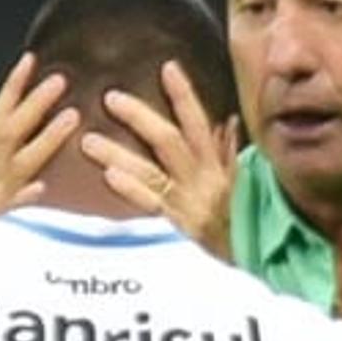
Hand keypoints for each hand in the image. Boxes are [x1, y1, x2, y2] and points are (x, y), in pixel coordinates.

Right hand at [0, 52, 77, 216]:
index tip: (31, 59)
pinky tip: (41, 189)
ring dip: (44, 140)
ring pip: (19, 165)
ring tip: (72, 119)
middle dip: (33, 105)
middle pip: (8, 134)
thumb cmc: (15, 223)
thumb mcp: (13, 183)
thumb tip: (58, 113)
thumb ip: (27, 153)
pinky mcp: (10, 230)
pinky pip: (16, 212)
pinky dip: (26, 199)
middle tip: (60, 81)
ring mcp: (1, 203)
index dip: (13, 87)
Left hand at [81, 60, 238, 259]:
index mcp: (216, 170)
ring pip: (152, 171)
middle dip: (139, 117)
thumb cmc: (241, 230)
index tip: (167, 68)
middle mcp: (202, 182)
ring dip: (118, 153)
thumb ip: (228, 155)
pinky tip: (110, 176)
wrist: (252, 272)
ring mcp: (188, 206)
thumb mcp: (240, 189)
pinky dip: (132, 189)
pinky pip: (153, 206)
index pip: (198, 123)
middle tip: (111, 98)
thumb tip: (225, 121)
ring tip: (89, 141)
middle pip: (169, 141)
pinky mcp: (178, 231)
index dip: (184, 95)